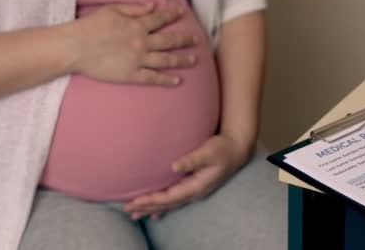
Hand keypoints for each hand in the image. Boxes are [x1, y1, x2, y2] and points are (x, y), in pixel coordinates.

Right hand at [72, 3, 198, 84]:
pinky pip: (153, 78)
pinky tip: (178, 80)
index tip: (184, 14)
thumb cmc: (91, 26)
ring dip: (182, 60)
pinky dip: (167, 79)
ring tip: (194, 60)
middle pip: (170, 41)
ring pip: (166, 60)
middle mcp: (142, 42)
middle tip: (197, 40)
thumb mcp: (112, 10)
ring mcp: (138, 59)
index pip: (160, 19)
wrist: (76, 47)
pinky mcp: (132, 74)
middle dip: (185, 40)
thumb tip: (153, 6)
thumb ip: (134, 8)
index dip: (173, 15)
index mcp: (137, 25)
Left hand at [123, 134, 252, 219]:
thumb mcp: (209, 151)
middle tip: (128, 210)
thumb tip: (174, 166)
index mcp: (197, 186)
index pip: (170, 197)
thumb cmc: (223, 149)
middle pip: (167, 204)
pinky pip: (175, 200)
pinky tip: (155, 213)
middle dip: (147, 207)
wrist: (236, 150)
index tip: (136, 201)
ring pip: (170, 204)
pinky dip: (163, 206)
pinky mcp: (193, 186)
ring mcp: (194, 191)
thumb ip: (193, 159)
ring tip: (135, 215)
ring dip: (152, 209)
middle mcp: (195, 192)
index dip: (152, 200)